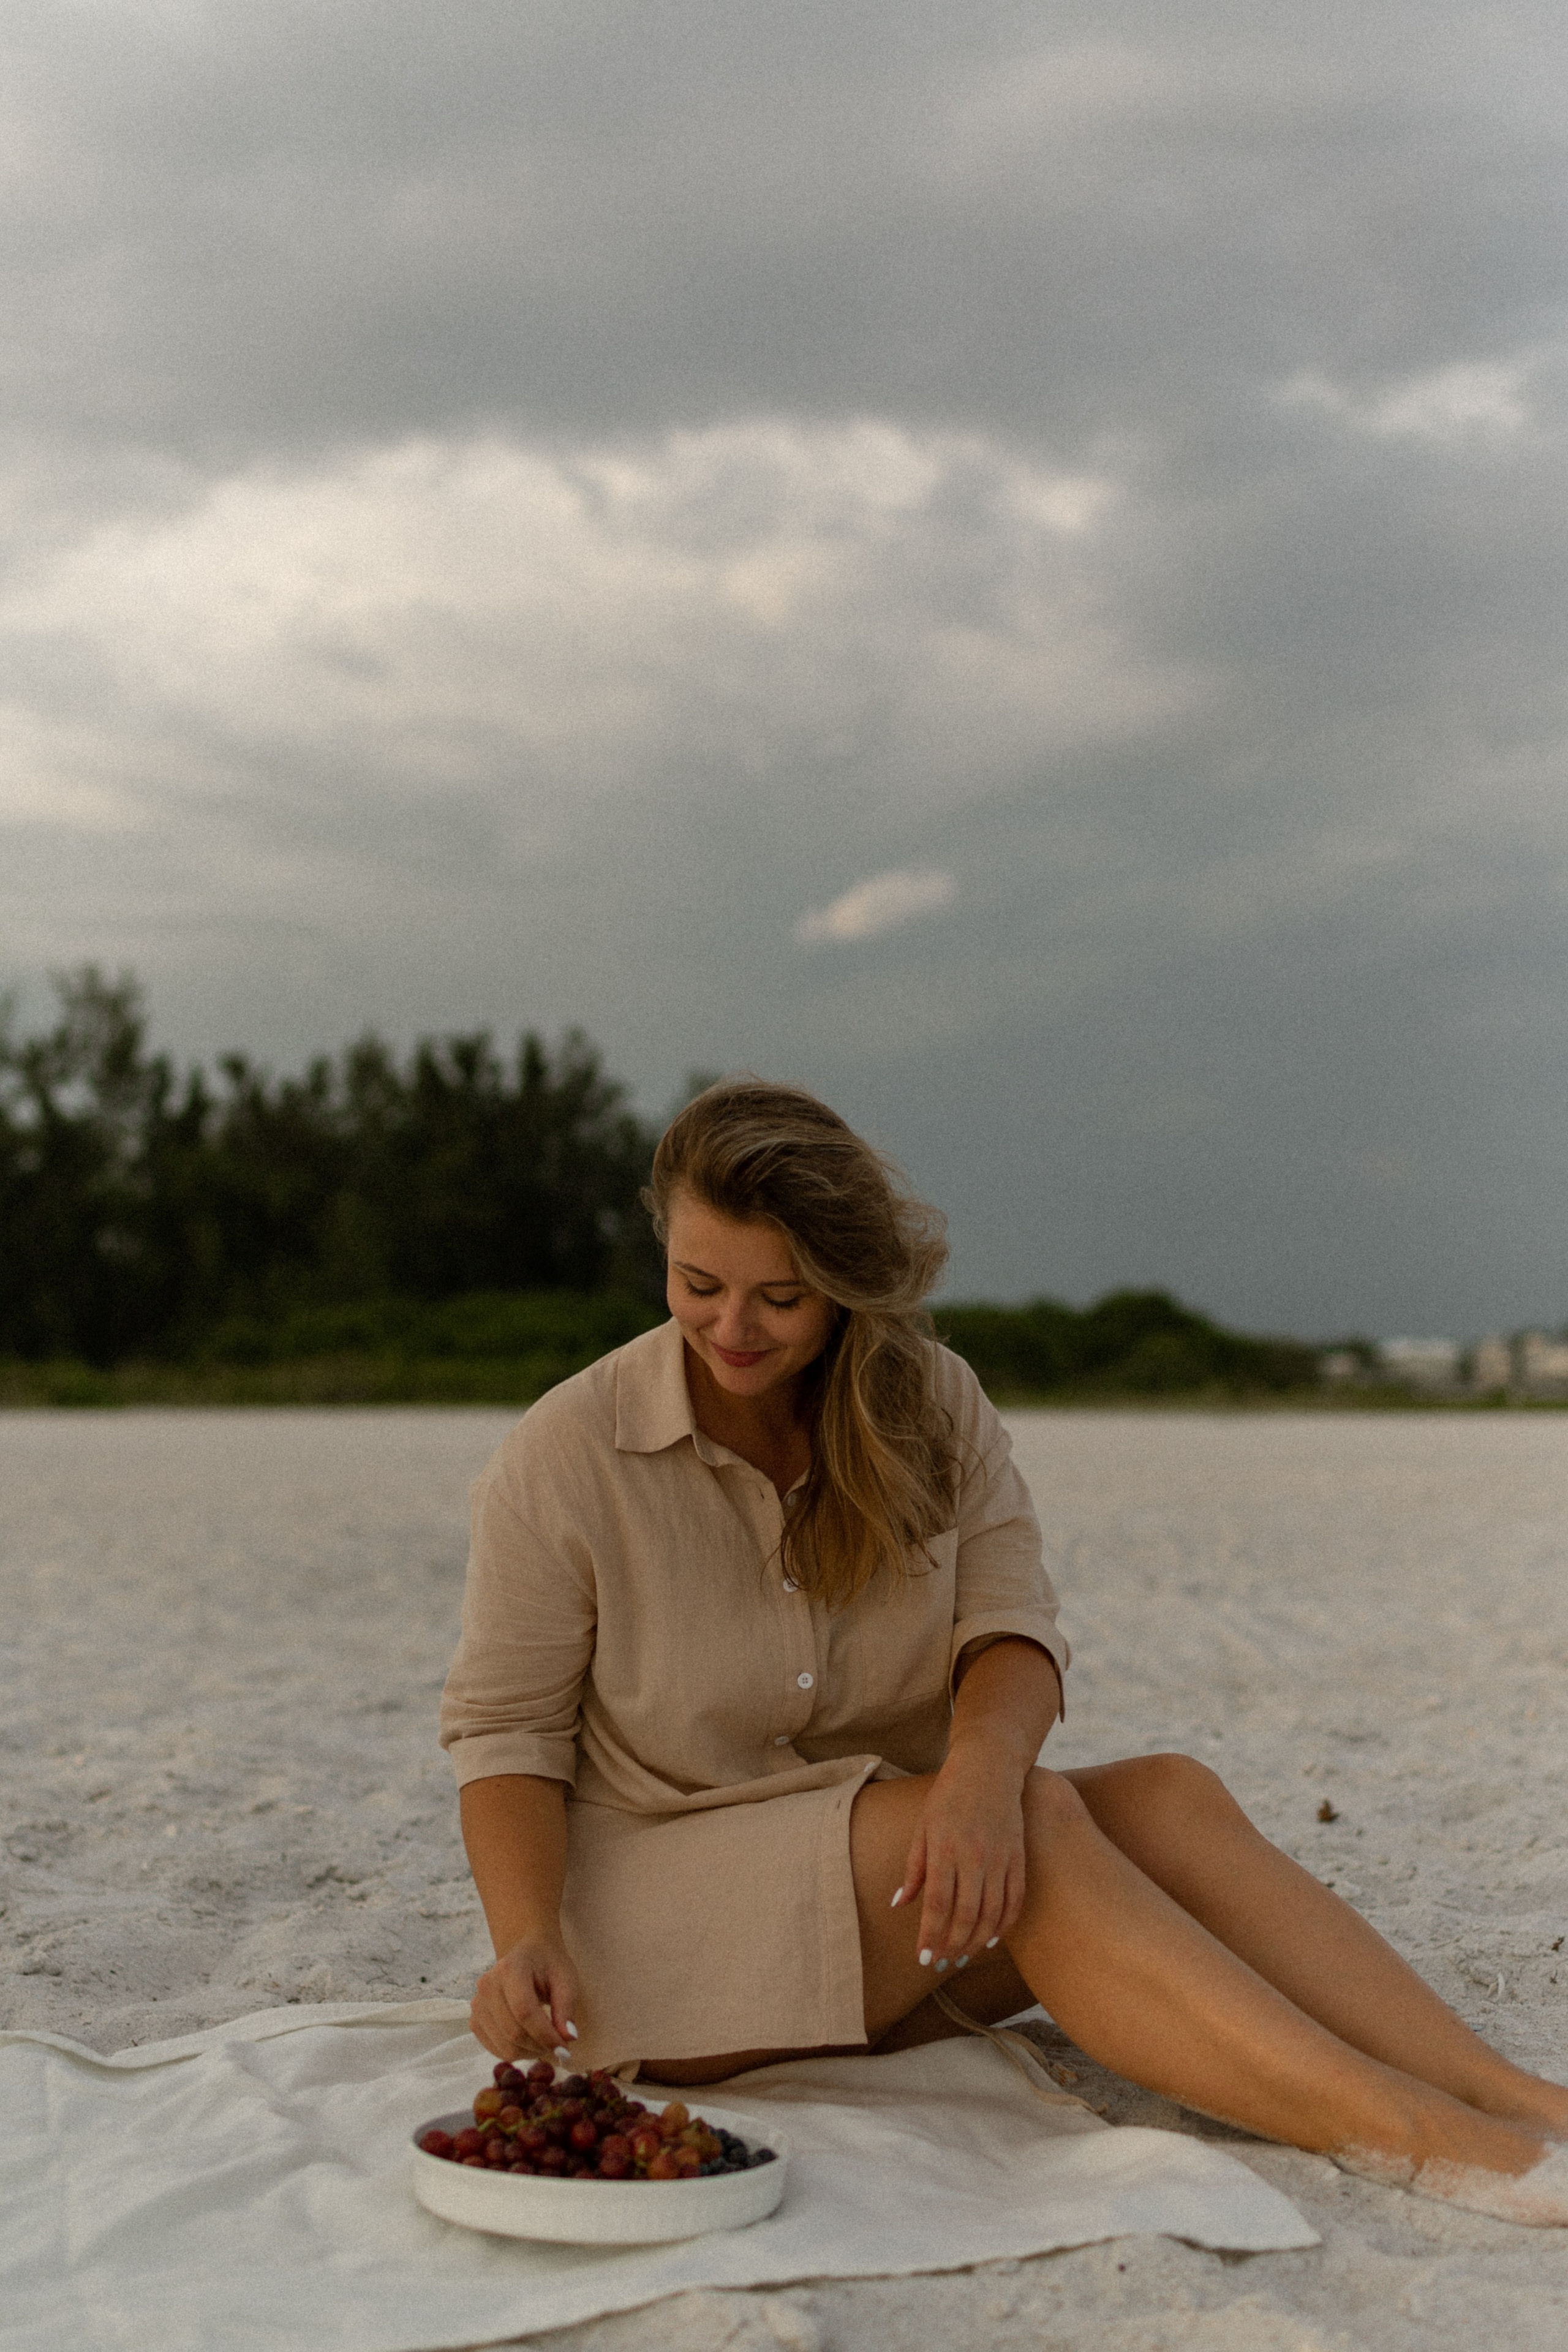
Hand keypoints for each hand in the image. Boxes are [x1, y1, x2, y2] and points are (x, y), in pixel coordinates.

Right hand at [469, 1929, 579, 2061]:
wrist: (528, 1954)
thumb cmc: (548, 1965)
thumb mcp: (565, 1979)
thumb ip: (566, 2008)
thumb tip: (569, 2038)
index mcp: (510, 1968)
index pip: (524, 2011)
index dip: (545, 2034)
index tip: (565, 2047)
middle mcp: (487, 1985)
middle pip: (513, 2032)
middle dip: (540, 2046)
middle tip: (559, 2046)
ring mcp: (477, 2004)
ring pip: (504, 2045)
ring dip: (529, 2052)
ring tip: (546, 2043)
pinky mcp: (475, 2019)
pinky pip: (494, 2049)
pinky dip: (516, 2053)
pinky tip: (530, 2043)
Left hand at [892, 1751, 1026, 1971]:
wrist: (989, 1767)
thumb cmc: (948, 1796)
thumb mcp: (922, 1827)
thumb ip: (914, 1868)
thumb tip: (899, 1905)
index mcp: (945, 1849)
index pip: (937, 1905)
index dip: (930, 1936)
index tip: (923, 1958)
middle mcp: (975, 1857)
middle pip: (966, 1916)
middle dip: (952, 1945)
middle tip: (941, 1962)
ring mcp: (1001, 1858)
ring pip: (992, 1915)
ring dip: (976, 1941)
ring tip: (962, 1955)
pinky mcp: (1018, 1858)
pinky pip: (1014, 1901)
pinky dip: (1004, 1925)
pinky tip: (991, 1938)